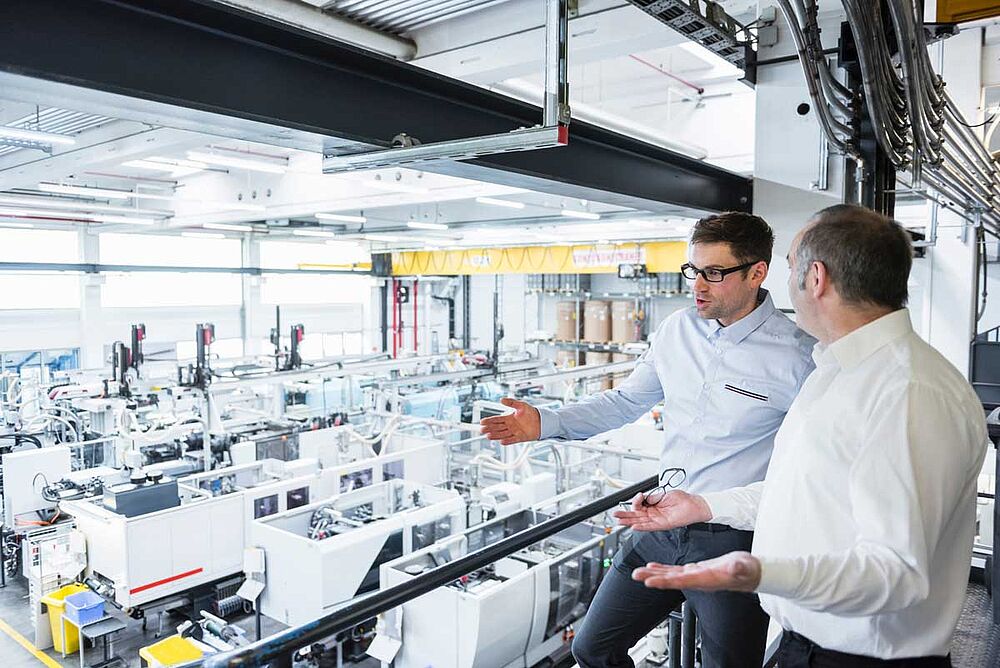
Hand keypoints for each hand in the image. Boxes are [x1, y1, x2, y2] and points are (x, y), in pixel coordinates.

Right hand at [479, 398, 540, 444]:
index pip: (496, 419)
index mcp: (509, 418)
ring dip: (495, 435)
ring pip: (502, 434)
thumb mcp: (521, 405)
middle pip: (497, 428)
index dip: (489, 420)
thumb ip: (511, 402)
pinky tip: (502, 442)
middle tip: (482, 430)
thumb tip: (501, 399)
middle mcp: (510, 426)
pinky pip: (512, 440)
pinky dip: (507, 441)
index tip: (482, 422)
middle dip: (489, 429)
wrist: (541, 421)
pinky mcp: (520, 437)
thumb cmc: (531, 412)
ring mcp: (514, 432)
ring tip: (488, 436)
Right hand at [613, 490, 711, 531]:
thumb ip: (652, 497)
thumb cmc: (682, 499)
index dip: (636, 501)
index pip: (639, 506)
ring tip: (619, 521)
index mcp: (654, 505)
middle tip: (616, 514)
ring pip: (640, 521)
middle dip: (625, 514)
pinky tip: (633, 526)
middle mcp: (654, 514)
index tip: (638, 496)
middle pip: (636, 515)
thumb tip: (642, 497)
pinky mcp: (663, 525)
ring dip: (629, 521)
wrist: (694, 505)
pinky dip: (641, 527)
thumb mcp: (663, 494)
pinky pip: (650, 527)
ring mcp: (658, 520)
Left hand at [631, 551, 760, 591]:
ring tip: (639, 572)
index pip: (680, 581)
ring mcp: (695, 576)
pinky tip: (653, 567)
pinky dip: (663, 569)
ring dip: (654, 574)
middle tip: (636, 575)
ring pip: (670, 576)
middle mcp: (697, 580)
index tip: (649, 582)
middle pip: (670, 580)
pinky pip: (675, 571)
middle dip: (652, 578)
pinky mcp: (695, 571)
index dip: (664, 581)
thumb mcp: (743, 566)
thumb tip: (734, 568)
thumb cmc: (747, 570)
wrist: (750, 572)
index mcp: (705, 579)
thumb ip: (737, 568)